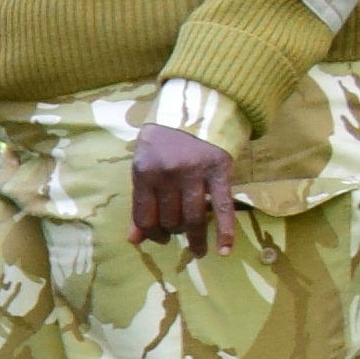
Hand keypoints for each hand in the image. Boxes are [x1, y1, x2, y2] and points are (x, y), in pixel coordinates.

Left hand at [128, 123, 239, 258]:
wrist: (193, 107)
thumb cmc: (163, 140)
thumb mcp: (143, 164)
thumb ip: (140, 201)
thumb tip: (134, 239)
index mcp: (144, 172)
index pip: (144, 216)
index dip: (150, 233)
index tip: (157, 238)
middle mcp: (168, 174)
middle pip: (169, 219)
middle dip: (172, 232)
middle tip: (177, 234)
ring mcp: (194, 173)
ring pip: (193, 217)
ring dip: (195, 239)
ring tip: (198, 251)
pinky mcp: (219, 171)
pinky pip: (223, 207)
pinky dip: (225, 231)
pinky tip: (224, 250)